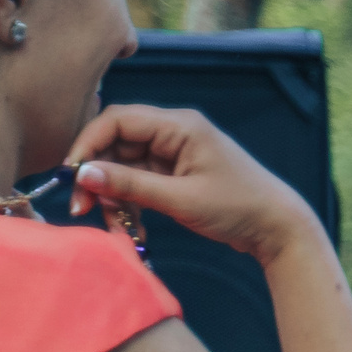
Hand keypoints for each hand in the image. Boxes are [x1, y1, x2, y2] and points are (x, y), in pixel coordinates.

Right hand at [64, 104, 322, 263]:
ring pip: (125, 168)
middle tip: (83, 209)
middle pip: (117, 145)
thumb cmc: (239, 208)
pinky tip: (134, 230)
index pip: (117, 120)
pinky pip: (140, 184)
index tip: (72, 174)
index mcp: (180, 126)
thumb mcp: (181, 199)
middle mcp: (175, 134)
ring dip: (114, 197)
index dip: (88, 144)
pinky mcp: (177, 176)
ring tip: (116, 227)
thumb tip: (83, 174)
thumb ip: (131, 185)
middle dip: (98, 176)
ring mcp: (176, 155)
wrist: (280, 230)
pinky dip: (132, 205)